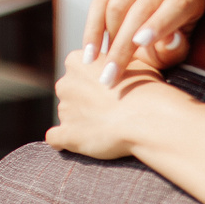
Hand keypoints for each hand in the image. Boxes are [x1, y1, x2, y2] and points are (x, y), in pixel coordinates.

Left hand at [45, 50, 170, 160]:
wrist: (149, 119)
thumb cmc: (146, 89)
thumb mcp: (134, 63)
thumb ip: (115, 63)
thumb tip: (116, 67)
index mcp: (77, 61)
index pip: (77, 69)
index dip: (94, 80)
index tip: (110, 89)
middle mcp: (65, 83)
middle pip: (70, 92)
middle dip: (85, 100)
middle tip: (110, 109)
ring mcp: (64, 110)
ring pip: (68, 115)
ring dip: (82, 121)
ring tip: (107, 128)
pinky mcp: (66, 136)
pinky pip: (56, 139)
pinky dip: (64, 141)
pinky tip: (79, 142)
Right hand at [82, 0, 204, 84]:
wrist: (157, 20)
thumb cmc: (173, 42)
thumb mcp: (178, 50)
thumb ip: (175, 48)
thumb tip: (170, 39)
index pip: (175, 6)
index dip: (158, 24)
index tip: (140, 43)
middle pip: (141, 9)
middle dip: (123, 45)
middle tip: (110, 75)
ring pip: (116, 4)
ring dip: (107, 37)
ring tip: (102, 65)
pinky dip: (93, 26)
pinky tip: (91, 50)